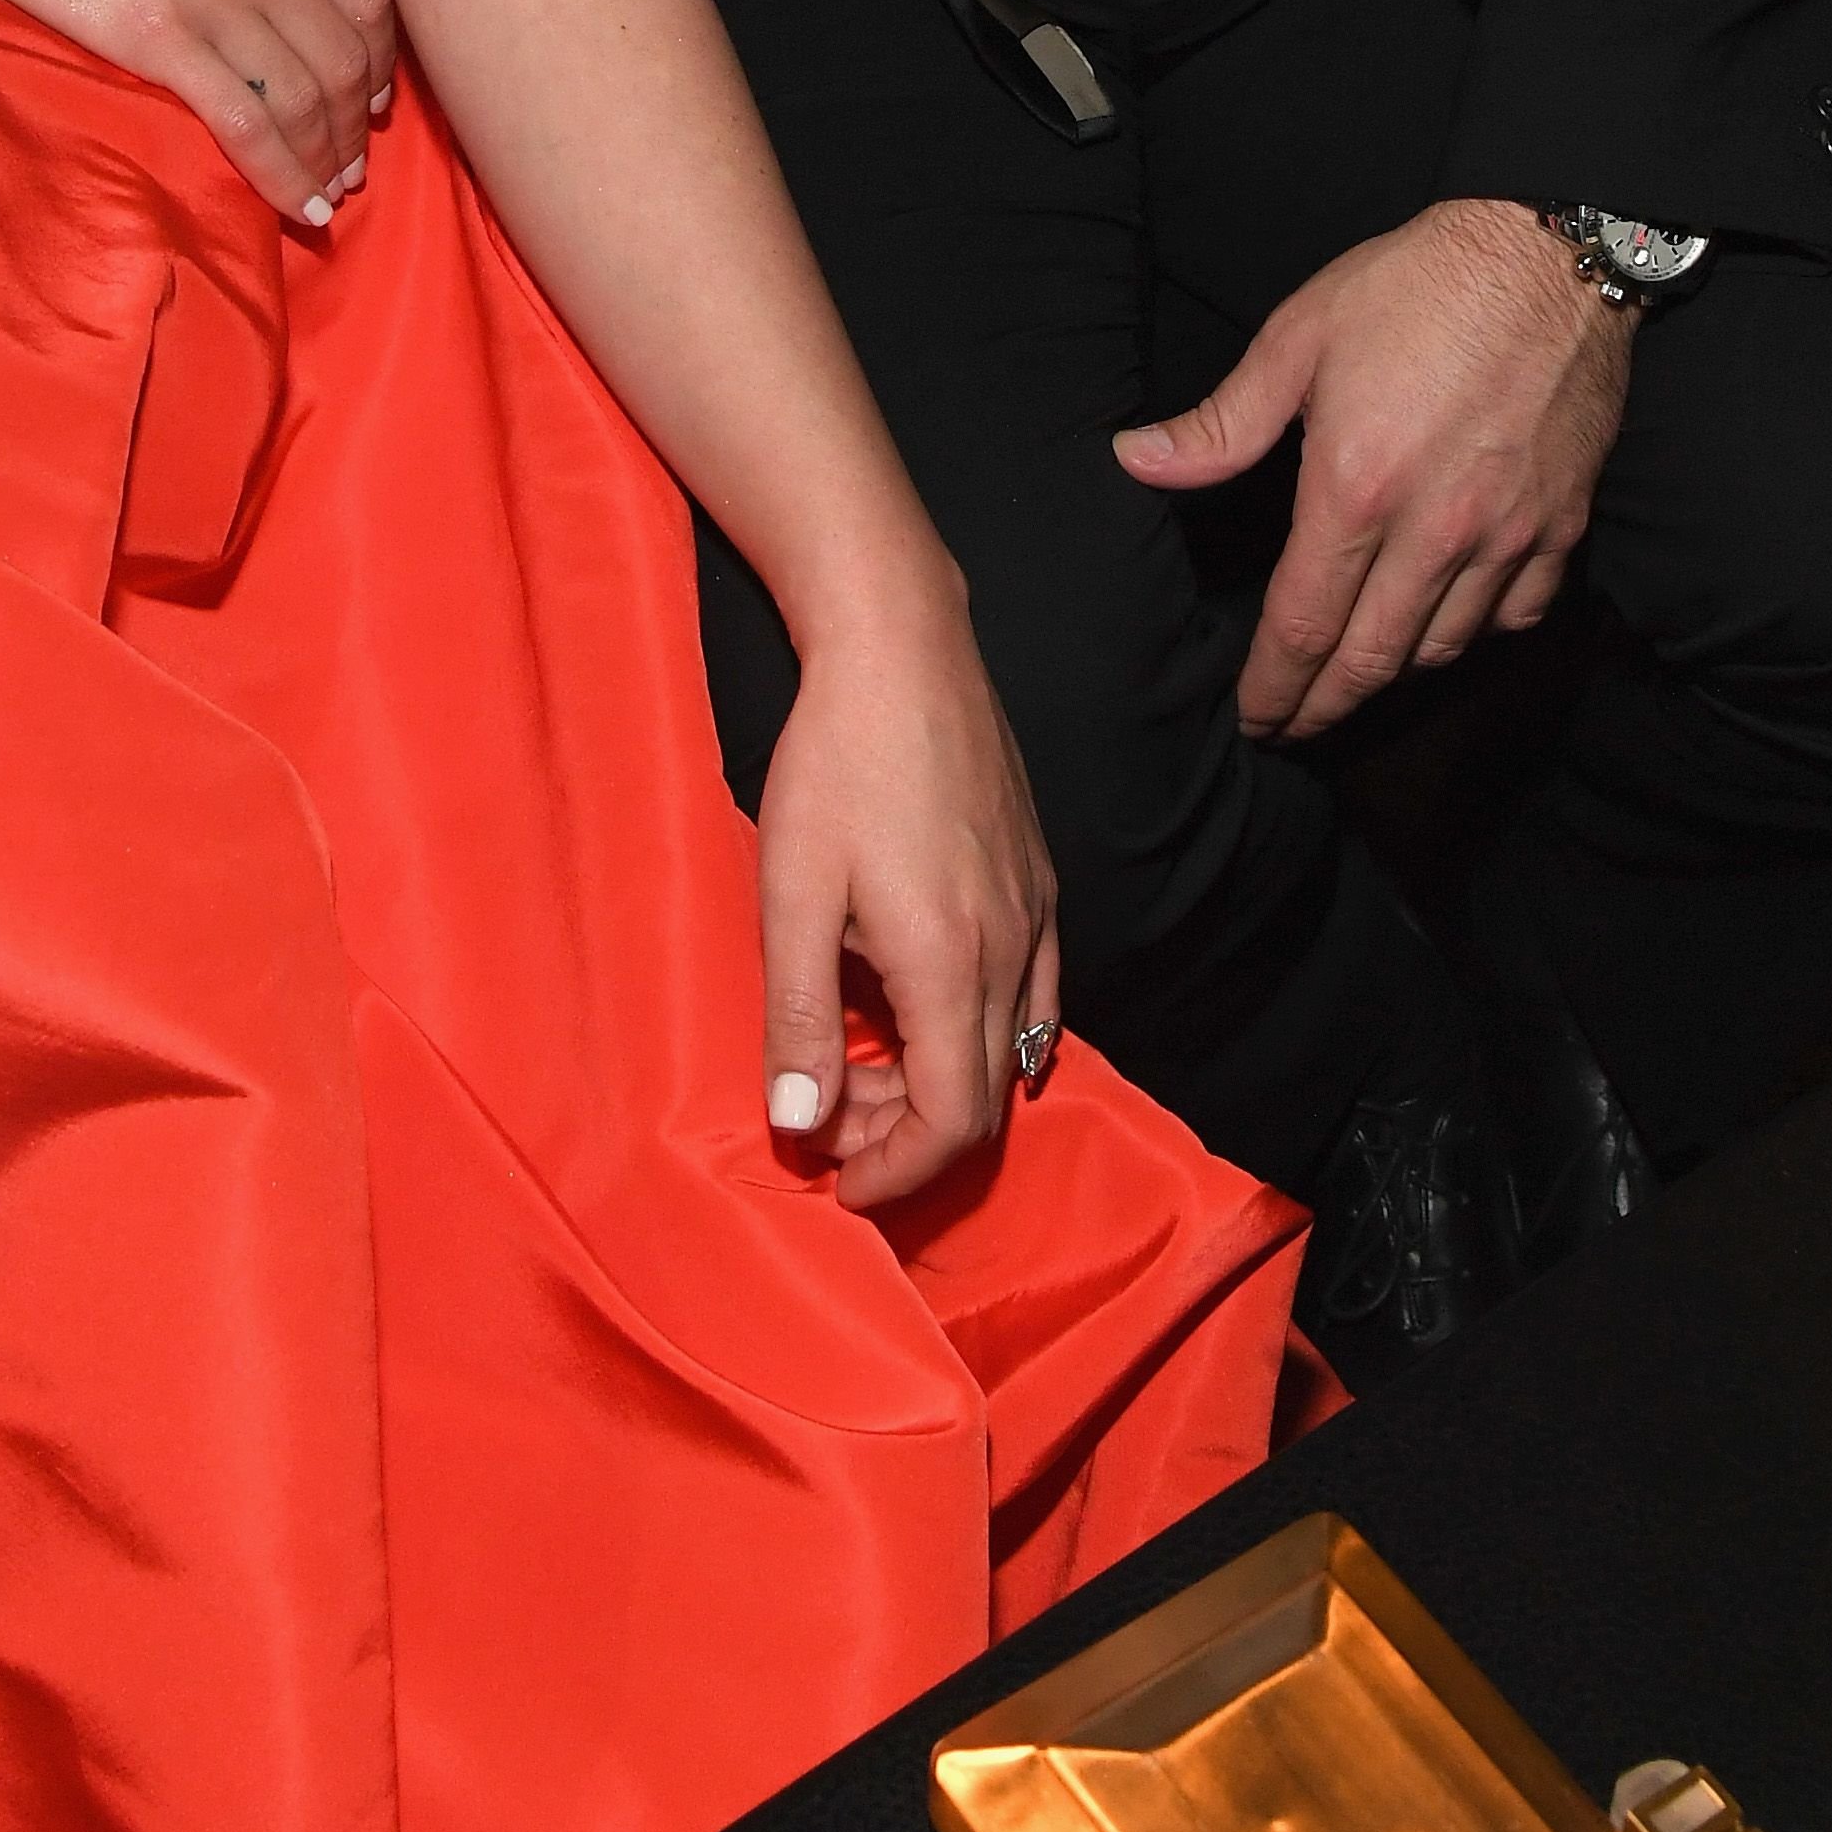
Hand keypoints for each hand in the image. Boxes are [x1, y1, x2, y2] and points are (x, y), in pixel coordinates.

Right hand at [0, 0, 396, 223]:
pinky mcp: (161, 36)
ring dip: (328, 156)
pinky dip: (285, 174)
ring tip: (330, 191)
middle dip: (359, 121)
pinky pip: (249, 123)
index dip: (382, 58)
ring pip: (308, 96)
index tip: (373, 98)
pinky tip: (300, 204)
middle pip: (346, 53)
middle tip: (354, 160)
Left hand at [752, 597, 1056, 1217]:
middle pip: (984, 1096)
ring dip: (945, 1083)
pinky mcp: (1040, 879)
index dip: (898, 1171)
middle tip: (834, 1119)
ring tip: (867, 1064)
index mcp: (949, 965)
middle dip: (910, 1133)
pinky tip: (935, 1013)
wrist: (901, 650)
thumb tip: (797, 1121)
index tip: (840, 1182)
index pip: (951, 1121)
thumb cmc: (833, 765)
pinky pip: (1035, 994)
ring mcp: (1036, 913)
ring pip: (1013, 1049)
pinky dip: (987, 1033)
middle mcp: (1011, 951)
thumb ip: (796, 1017)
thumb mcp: (791, 893)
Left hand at [1119, 198, 1628, 744]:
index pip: (1302, 625)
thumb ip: (1222, 422)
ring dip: (1392, 674)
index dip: (1272, 688)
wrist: (1550, 253)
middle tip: (1293, 727)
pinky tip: (1444, 622)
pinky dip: (1474, 633)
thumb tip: (1136, 462)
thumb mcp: (1299, 337)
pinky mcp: (1563, 523)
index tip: (1251, 719)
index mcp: (1355, 486)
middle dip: (1324, 708)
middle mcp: (1435, 529)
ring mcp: (1508, 534)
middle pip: (1373, 661)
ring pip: (1444, 647)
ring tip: (1354, 677)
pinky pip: (1517, 614)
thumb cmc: (1415, 286)